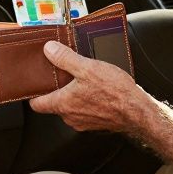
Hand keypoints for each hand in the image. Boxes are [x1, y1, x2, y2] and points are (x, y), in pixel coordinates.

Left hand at [29, 41, 152, 132]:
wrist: (137, 111)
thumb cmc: (114, 92)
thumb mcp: (87, 68)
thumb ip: (65, 58)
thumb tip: (49, 50)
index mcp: (63, 104)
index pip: (37, 105)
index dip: (34, 94)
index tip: (36, 84)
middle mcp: (70, 117)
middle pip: (54, 104)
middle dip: (57, 90)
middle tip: (63, 74)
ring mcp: (83, 122)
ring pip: (70, 107)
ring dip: (74, 95)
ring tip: (83, 79)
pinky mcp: (96, 123)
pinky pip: (85, 111)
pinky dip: (87, 101)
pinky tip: (97, 89)